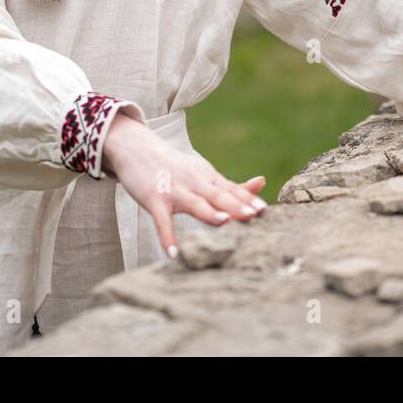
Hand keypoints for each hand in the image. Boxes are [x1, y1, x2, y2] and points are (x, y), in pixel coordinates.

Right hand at [102, 114, 267, 258]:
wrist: (138, 149)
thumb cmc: (176, 167)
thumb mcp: (204, 173)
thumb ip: (231, 185)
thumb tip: (262, 183)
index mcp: (208, 177)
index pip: (231, 189)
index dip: (247, 199)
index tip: (264, 210)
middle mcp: (194, 183)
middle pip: (217, 195)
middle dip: (235, 205)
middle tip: (252, 215)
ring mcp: (174, 191)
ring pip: (194, 203)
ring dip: (208, 212)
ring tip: (223, 222)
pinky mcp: (154, 200)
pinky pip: (162, 221)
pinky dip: (167, 237)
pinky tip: (173, 253)